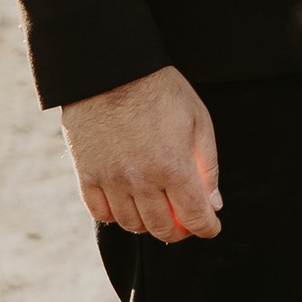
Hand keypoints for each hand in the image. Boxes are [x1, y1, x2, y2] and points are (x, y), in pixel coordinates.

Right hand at [58, 64, 222, 240]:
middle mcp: (141, 179)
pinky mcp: (87, 174)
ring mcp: (111, 179)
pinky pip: (100, 213)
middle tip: (184, 223)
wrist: (112, 69)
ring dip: (148, 224)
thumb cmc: (160, 91)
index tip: (211, 227)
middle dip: (179, 232)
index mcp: (173, 166)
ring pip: (131, 224)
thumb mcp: (198, 120)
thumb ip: (208, 166)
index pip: (194, 217)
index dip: (207, 228)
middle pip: (161, 228)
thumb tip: (214, 204)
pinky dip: (116, 216)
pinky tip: (127, 204)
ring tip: (156, 210)